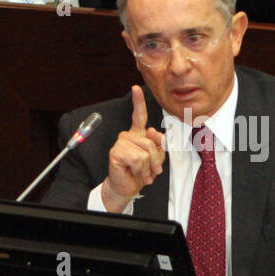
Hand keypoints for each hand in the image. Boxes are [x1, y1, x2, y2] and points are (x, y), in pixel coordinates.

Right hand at [102, 85, 166, 212]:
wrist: (128, 187)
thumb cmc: (141, 172)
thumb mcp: (156, 158)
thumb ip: (158, 144)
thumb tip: (151, 131)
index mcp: (138, 134)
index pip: (138, 116)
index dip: (138, 102)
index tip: (135, 88)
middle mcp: (128, 136)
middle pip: (151, 141)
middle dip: (155, 160)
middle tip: (149, 170)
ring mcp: (121, 143)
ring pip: (146, 151)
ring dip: (147, 167)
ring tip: (140, 172)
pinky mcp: (116, 152)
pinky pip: (137, 158)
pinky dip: (139, 169)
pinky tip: (132, 171)